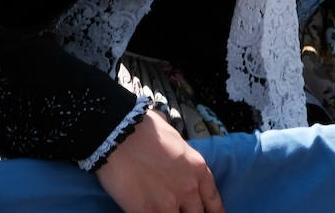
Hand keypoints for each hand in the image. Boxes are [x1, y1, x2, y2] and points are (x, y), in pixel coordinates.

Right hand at [95, 109, 223, 212]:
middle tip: (185, 211)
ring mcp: (168, 203)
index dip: (214, 211)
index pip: (213, 200)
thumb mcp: (176, 139)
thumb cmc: (145, 130)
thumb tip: (176, 150)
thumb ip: (182, 154)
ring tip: (164, 211)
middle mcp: (189, 188)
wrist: (120, 135)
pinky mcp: (147, 212)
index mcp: (198, 169)